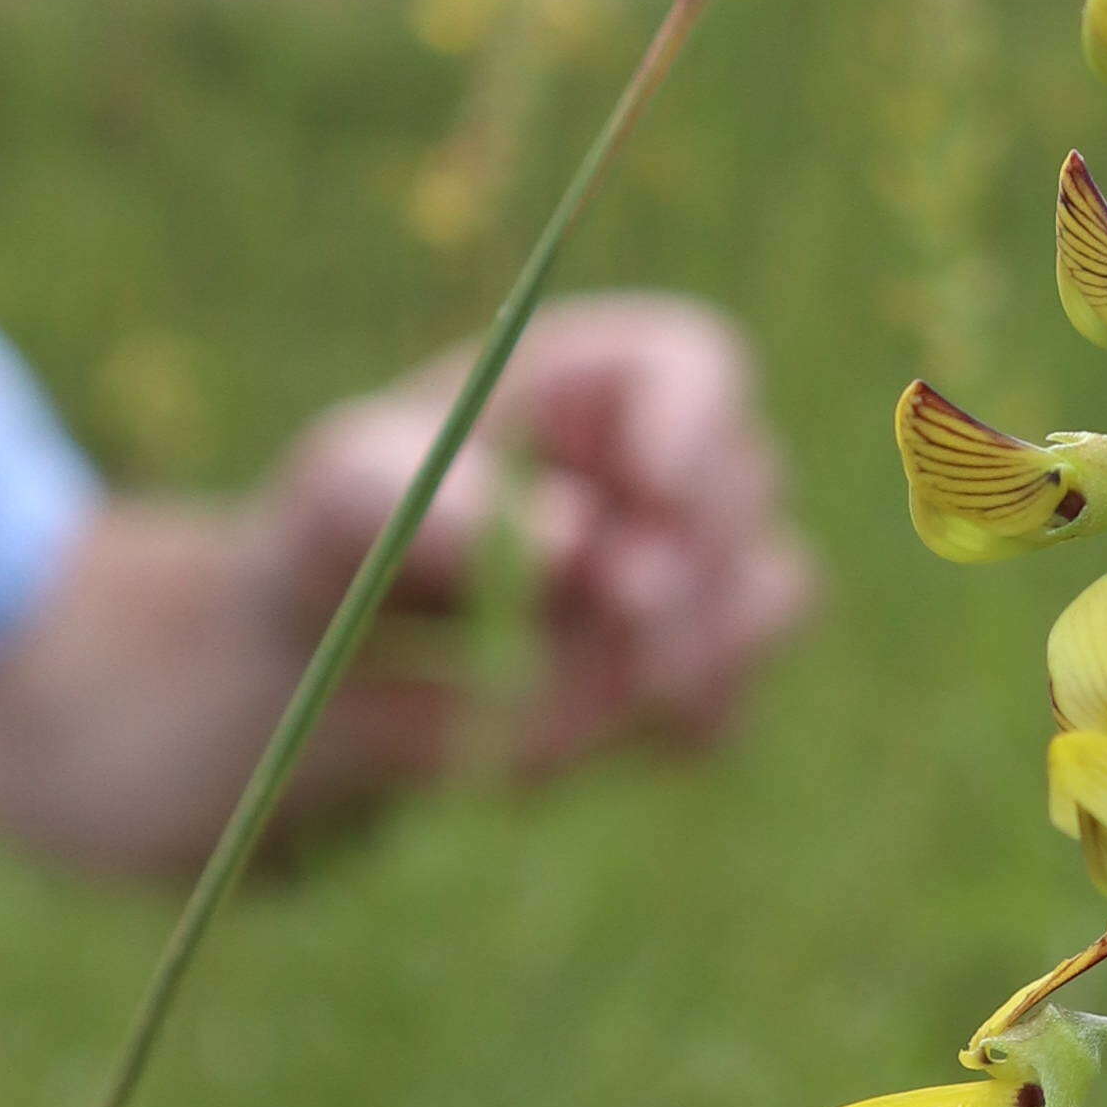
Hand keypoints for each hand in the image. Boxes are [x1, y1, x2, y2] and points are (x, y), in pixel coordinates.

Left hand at [269, 297, 818, 791]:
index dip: (696, 427)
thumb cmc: (346, 534)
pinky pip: (724, 715)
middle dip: (687, 554)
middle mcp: (671, 467)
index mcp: (594, 382)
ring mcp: (701, 577)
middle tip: (616, 605)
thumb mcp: (349, 498)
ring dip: (675, 654)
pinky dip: (647, 735)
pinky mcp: (696, 682)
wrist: (333, 658)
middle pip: (753, 483)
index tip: (655, 492)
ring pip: (773, 598)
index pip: (698, 366)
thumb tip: (570, 542)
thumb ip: (442, 508)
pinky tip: (548, 739)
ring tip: (542, 690)